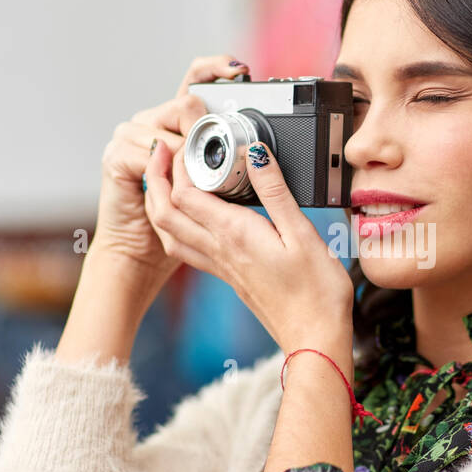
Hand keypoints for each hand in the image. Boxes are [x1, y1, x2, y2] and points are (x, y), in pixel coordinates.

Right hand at [88, 55, 249, 291]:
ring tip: (198, 170)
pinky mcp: (116, 156)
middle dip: (207, 123)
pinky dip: (169, 165)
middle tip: (221, 144)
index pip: (195, 78)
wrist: (143, 253)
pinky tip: (176, 173)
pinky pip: (152, 151)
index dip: (216, 69)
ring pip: (171, 126)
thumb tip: (260, 148)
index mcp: (175, 122)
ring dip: (191, 150)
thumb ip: (228, 161)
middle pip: (185, 102)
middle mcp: (150, 121)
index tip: (241, 69)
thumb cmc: (183, 221)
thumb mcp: (214, 185)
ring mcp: (130, 136)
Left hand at [143, 131, 354, 354]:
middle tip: (163, 147)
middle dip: (156, 175)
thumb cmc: (316, 292)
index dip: (178, 159)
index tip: (185, 134)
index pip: (187, 191)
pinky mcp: (226, 275)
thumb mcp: (303, 234)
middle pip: (165, 211)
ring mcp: (220, 264)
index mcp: (234, 234)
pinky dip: (174, 223)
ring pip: (168, 230)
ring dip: (159, 200)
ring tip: (166, 175)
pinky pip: (185, 247)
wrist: (314, 338)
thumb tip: (255, 154)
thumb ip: (276, 191)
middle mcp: (219, 250)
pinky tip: (188, 214)